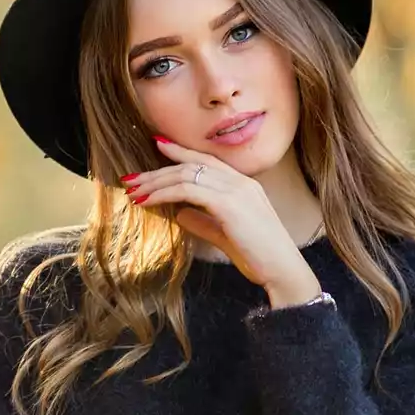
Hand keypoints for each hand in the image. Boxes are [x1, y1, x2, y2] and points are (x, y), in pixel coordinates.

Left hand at [122, 137, 311, 291]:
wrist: (282, 270)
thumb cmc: (258, 256)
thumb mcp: (225, 235)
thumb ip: (203, 222)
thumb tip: (180, 213)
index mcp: (243, 185)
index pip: (206, 160)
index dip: (180, 152)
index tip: (157, 145)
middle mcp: (240, 181)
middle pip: (191, 165)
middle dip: (157, 171)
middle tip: (131, 179)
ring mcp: (236, 190)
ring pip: (187, 175)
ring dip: (156, 182)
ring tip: (134, 192)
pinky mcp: (229, 204)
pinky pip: (188, 190)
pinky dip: (164, 194)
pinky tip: (148, 201)